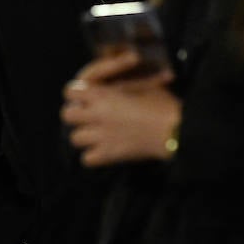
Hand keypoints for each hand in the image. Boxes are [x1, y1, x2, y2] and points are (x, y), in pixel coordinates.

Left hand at [61, 49, 179, 167]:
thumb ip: (121, 84)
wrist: (177, 130)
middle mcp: (97, 114)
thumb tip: (112, 86)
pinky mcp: (110, 155)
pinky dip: (93, 156)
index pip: (70, 91)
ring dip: (84, 136)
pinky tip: (104, 151)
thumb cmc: (164, 103)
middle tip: (89, 116)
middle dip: (76, 115)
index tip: (86, 96)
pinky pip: (87, 160)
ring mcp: (101, 136)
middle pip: (66, 115)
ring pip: (74, 138)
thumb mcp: (142, 84)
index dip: (76, 93)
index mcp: (103, 94)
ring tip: (97, 135)